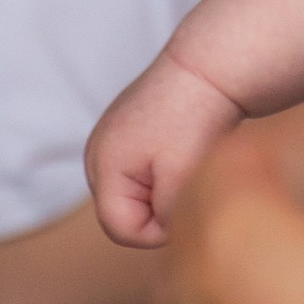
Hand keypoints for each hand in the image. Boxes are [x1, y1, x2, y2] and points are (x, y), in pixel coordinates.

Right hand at [86, 49, 242, 248]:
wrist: (209, 67)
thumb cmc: (196, 119)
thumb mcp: (182, 177)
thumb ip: (166, 216)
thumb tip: (165, 235)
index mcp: (102, 166)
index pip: (121, 230)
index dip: (159, 231)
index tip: (189, 203)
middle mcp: (95, 154)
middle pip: (123, 214)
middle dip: (158, 209)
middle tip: (190, 179)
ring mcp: (107, 141)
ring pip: (134, 195)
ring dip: (162, 189)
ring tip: (188, 161)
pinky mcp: (125, 133)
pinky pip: (140, 173)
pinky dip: (163, 171)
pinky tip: (184, 149)